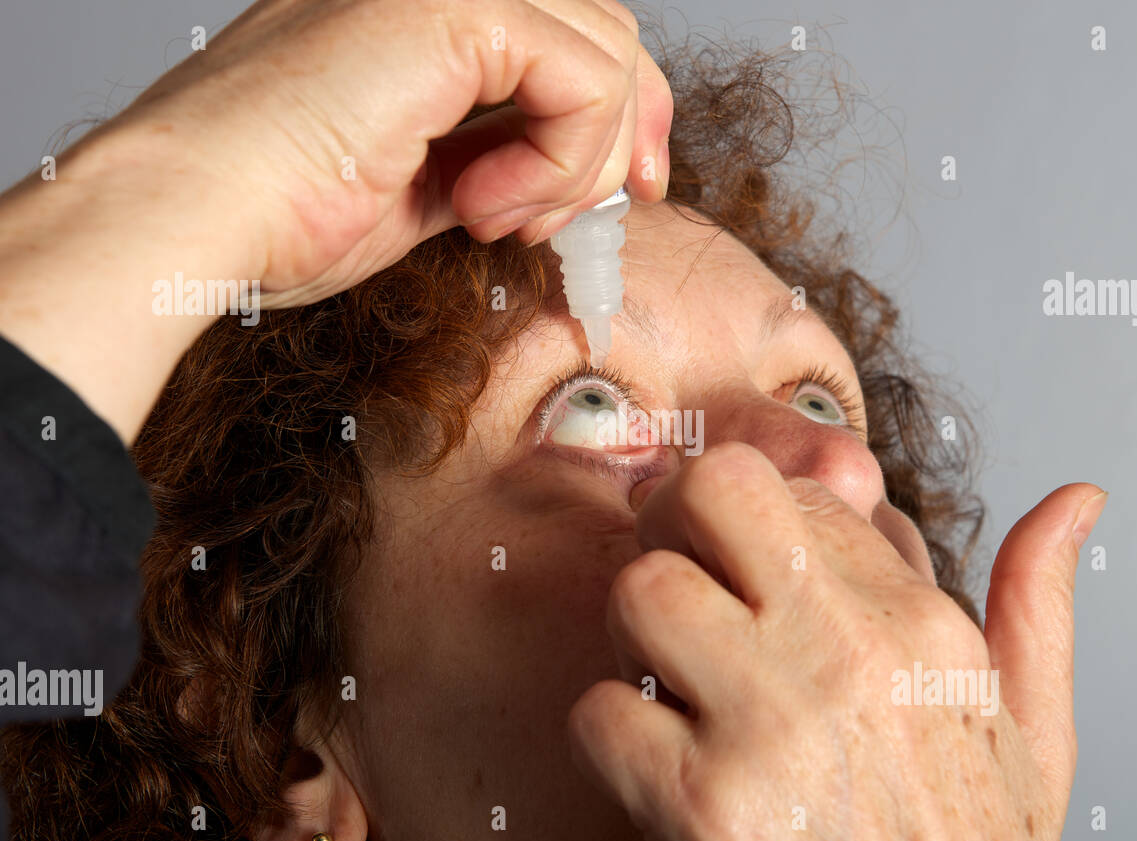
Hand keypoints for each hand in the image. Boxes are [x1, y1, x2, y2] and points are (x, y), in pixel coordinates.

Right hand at [125, 0, 671, 307]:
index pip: (574, 31)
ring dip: (578, 165)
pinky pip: (582, 79)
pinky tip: (483, 204)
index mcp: (427, 12)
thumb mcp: (423, 181)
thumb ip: (496, 154)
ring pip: (607, 53)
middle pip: (608, 29)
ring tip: (498, 217)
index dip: (626, 112)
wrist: (197, 218)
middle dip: (627, 137)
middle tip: (590, 218)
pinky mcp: (447, 7)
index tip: (632, 191)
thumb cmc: (279, 211)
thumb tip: (568, 174)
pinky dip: (558, 162)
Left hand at [568, 442, 1106, 840]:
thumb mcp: (1036, 731)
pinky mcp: (703, 806)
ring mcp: (770, 728)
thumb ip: (1037, 601)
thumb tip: (1076, 502)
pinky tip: (660, 761)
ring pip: (641, 591)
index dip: (758, 522)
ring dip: (635, 634)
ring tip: (670, 675)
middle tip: (680, 576)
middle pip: (709, 495)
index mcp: (921, 627)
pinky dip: (612, 735)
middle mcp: (846, 657)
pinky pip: (601, 711)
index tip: (751, 567)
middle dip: (673, 522)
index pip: (801, 492)